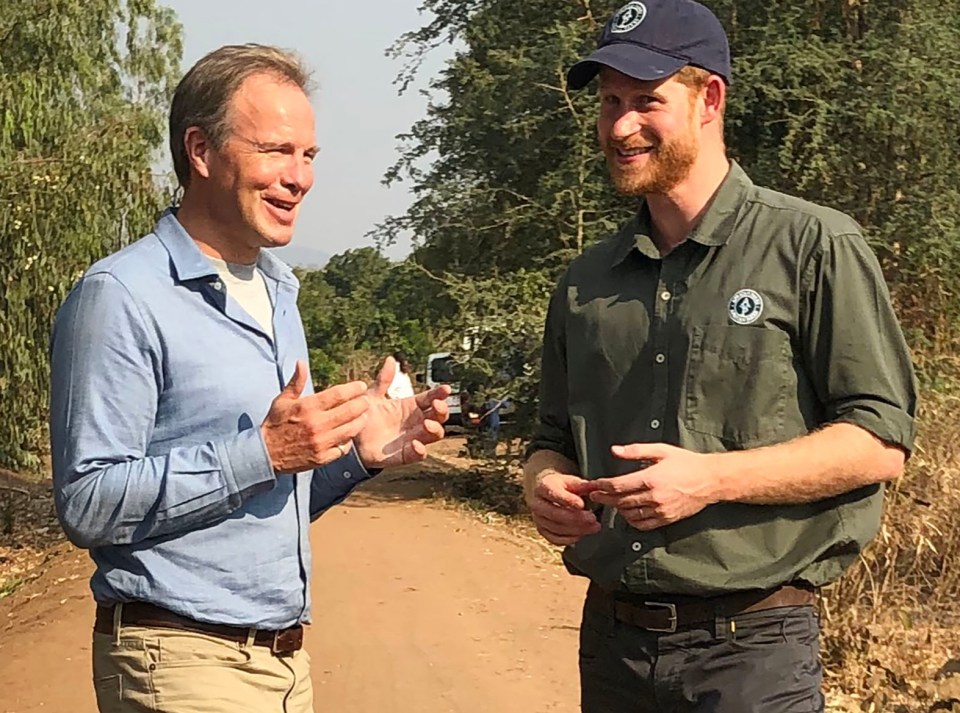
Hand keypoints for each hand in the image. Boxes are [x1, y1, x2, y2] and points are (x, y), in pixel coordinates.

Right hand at [261, 361, 369, 472]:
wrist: (265, 454)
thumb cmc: (275, 424)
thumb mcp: (282, 400)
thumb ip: (296, 382)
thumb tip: (301, 362)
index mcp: (308, 407)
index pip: (339, 394)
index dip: (354, 388)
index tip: (361, 386)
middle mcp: (317, 424)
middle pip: (350, 410)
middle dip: (362, 403)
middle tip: (366, 400)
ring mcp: (321, 442)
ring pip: (351, 429)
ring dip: (361, 421)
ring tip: (364, 415)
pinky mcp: (322, 458)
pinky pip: (344, 447)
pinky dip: (349, 440)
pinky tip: (350, 433)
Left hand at [353, 356, 450, 468]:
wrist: (351, 440)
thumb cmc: (365, 417)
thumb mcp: (372, 396)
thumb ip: (383, 380)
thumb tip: (390, 359)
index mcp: (411, 406)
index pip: (431, 398)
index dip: (439, 393)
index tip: (445, 389)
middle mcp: (415, 422)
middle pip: (438, 416)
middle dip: (442, 410)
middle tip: (436, 404)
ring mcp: (412, 438)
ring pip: (434, 435)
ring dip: (435, 429)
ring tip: (427, 424)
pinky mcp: (404, 454)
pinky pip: (417, 455)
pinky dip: (419, 451)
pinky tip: (415, 444)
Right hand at [526, 471, 601, 545]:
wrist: (551, 494)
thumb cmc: (563, 487)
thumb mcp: (572, 482)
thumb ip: (584, 485)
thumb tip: (596, 487)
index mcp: (543, 487)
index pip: (553, 494)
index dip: (568, 500)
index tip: (582, 504)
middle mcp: (537, 504)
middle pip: (554, 514)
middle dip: (575, 518)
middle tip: (592, 518)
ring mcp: (538, 519)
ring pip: (556, 528)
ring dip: (576, 529)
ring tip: (593, 527)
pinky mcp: (542, 531)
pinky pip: (554, 539)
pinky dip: (569, 539)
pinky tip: (582, 534)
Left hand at [589, 443, 717, 530]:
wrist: (710, 480)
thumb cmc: (685, 462)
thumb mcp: (661, 451)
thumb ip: (636, 451)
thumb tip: (615, 451)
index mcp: (650, 478)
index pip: (618, 486)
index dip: (602, 486)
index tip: (593, 485)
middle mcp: (654, 496)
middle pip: (620, 501)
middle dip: (605, 498)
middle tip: (594, 496)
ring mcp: (660, 510)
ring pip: (629, 514)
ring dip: (617, 509)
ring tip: (612, 502)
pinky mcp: (666, 519)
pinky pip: (643, 524)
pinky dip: (632, 520)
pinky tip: (628, 513)